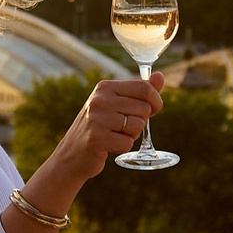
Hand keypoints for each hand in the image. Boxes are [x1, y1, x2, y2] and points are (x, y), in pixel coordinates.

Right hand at [35, 73, 163, 191]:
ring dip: (131, 135)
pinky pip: (128, 143)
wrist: (71, 155)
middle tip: (122, 127)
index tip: (153, 110)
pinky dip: (122, 147)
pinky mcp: (97, 138)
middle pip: (144, 108)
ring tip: (113, 135)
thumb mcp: (115, 104)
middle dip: (140, 121)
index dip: (155, 101)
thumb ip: (140, 91)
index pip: (144, 88)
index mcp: (105, 87)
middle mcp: (100, 100)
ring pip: (138, 126)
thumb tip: (160, 76)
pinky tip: (108, 146)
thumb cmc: (98, 128)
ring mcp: (97, 119)